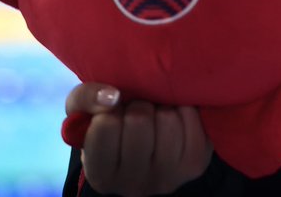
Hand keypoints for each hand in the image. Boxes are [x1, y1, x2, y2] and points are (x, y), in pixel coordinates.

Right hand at [65, 82, 212, 196]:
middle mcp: (134, 184)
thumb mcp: (85, 112)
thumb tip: (112, 95)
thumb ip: (85, 98)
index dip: (111, 110)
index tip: (115, 114)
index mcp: (102, 175)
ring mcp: (168, 177)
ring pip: (168, 119)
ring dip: (162, 107)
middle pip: (140, 121)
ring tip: (156, 115)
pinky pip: (192, 120)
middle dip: (139, 106)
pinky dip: (184, 110)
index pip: (106, 125)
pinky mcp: (195, 164)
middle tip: (138, 112)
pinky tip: (176, 117)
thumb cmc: (112, 126)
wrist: (148, 147)